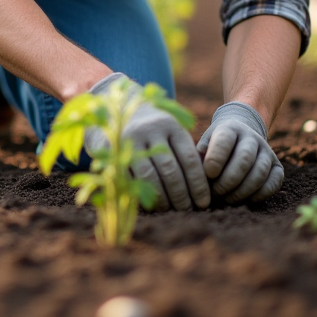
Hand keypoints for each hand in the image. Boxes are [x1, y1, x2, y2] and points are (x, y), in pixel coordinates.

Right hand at [84, 73, 210, 210]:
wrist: (114, 107)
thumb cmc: (152, 128)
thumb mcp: (169, 130)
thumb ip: (184, 151)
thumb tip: (205, 187)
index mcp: (170, 124)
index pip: (189, 159)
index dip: (198, 184)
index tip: (204, 202)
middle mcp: (150, 129)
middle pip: (171, 169)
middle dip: (182, 195)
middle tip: (188, 210)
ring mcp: (129, 139)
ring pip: (150, 176)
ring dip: (163, 198)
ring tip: (172, 209)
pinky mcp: (111, 150)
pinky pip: (130, 177)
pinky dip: (142, 194)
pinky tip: (152, 204)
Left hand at [196, 102, 282, 203]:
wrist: (240, 134)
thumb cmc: (215, 145)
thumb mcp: (204, 143)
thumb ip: (199, 157)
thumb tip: (194, 176)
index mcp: (229, 128)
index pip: (224, 140)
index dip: (215, 159)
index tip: (208, 174)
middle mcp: (251, 137)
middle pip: (244, 158)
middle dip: (228, 180)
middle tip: (216, 193)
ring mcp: (267, 151)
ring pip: (259, 172)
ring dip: (242, 191)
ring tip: (227, 199)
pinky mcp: (278, 166)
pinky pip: (274, 182)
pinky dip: (259, 195)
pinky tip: (245, 200)